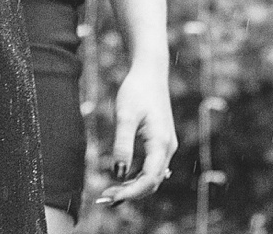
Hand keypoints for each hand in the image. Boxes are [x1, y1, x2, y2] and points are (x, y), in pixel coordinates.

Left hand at [94, 59, 177, 207]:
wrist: (150, 72)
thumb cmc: (136, 91)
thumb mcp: (125, 116)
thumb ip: (122, 144)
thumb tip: (117, 172)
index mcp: (161, 143)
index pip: (149, 178)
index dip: (132, 192)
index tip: (112, 198)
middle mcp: (167, 148)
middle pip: (152, 181)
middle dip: (130, 193)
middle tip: (105, 200)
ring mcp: (165, 146)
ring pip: (152, 176)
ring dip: (133, 187)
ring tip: (110, 193)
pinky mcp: (160, 143)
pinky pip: (151, 167)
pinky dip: (137, 176)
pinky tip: (121, 180)